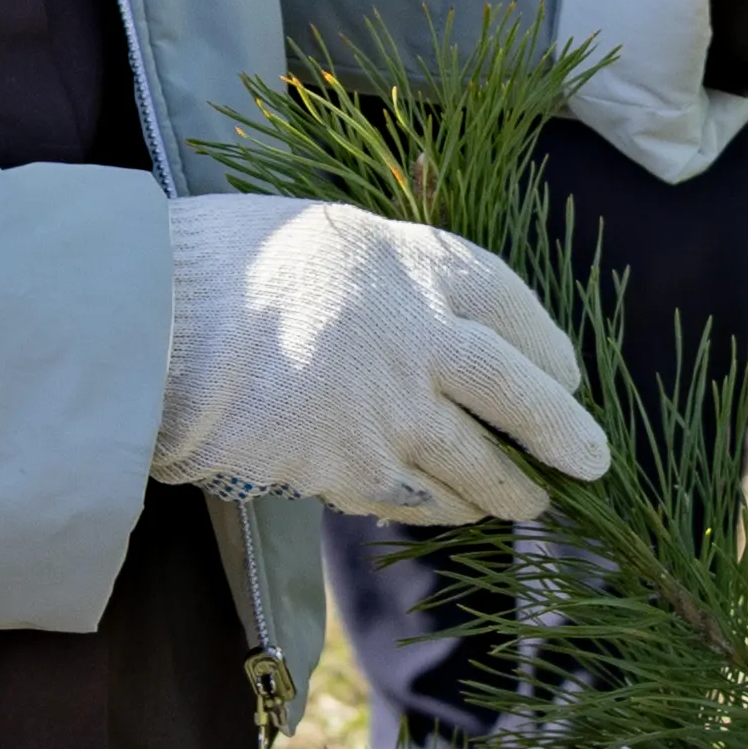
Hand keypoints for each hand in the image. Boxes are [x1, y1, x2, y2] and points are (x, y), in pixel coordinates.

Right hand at [154, 194, 608, 521]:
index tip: (565, 377)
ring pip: (475, 467)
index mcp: (422, 266)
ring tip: (527, 505)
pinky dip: (440, 509)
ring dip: (507, 491)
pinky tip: (451, 511)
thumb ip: (395, 277)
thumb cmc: (232, 262)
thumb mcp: (334, 237)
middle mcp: (422, 340)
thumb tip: (436, 316)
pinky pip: (412, 499)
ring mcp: (388, 414)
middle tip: (592, 464)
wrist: (156, 325)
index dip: (548, 350)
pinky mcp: (346, 469)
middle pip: (518, 398)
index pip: (514, 311)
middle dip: (562, 436)